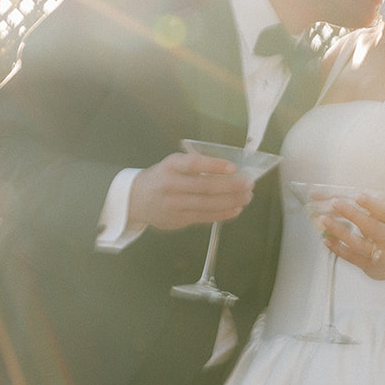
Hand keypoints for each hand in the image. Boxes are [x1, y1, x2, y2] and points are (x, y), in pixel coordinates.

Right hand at [128, 152, 253, 231]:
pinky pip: (204, 217)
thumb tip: (231, 171)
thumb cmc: (162, 178)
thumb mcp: (173, 165)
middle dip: (231, 186)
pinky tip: (236, 209)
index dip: (214, 166)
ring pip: (207, 204)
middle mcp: (170, 185)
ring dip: (231, 201)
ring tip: (246, 197)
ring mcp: (173, 204)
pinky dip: (223, 214)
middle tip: (249, 184)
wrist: (135, 199)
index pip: (194, 164)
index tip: (234, 167)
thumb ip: (196, 167)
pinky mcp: (177, 220)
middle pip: (205, 187)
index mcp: (171, 165)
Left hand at [320, 194, 384, 280]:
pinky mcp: (368, 265)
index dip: (371, 203)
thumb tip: (339, 196)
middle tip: (335, 202)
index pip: (384, 211)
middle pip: (370, 226)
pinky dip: (337, 248)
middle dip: (351, 214)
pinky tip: (326, 239)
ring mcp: (378, 253)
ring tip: (324, 219)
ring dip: (339, 231)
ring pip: (357, 243)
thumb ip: (367, 208)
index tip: (357, 196)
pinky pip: (351, 256)